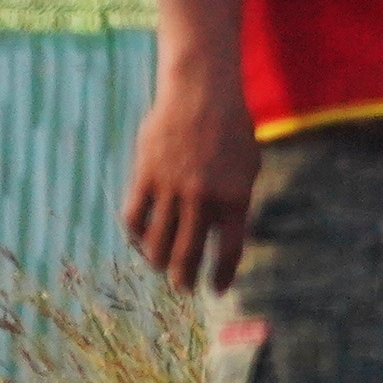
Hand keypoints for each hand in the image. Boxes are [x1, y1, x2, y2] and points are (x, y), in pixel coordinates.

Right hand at [122, 71, 260, 293]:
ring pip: (158, 242)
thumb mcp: (247, 168)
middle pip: (188, 255)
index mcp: (234, 199)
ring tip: (160, 267)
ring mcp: (171, 188)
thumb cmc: (231, 129)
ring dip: (158, 262)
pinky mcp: (145, 175)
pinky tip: (140, 239)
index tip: (216, 289)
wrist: (200, 93)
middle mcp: (202, 199)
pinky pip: (134, 217)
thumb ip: (236, 202)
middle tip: (184, 288)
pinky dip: (136, 235)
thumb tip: (224, 235)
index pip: (228, 252)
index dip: (221, 276)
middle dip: (185, 279)